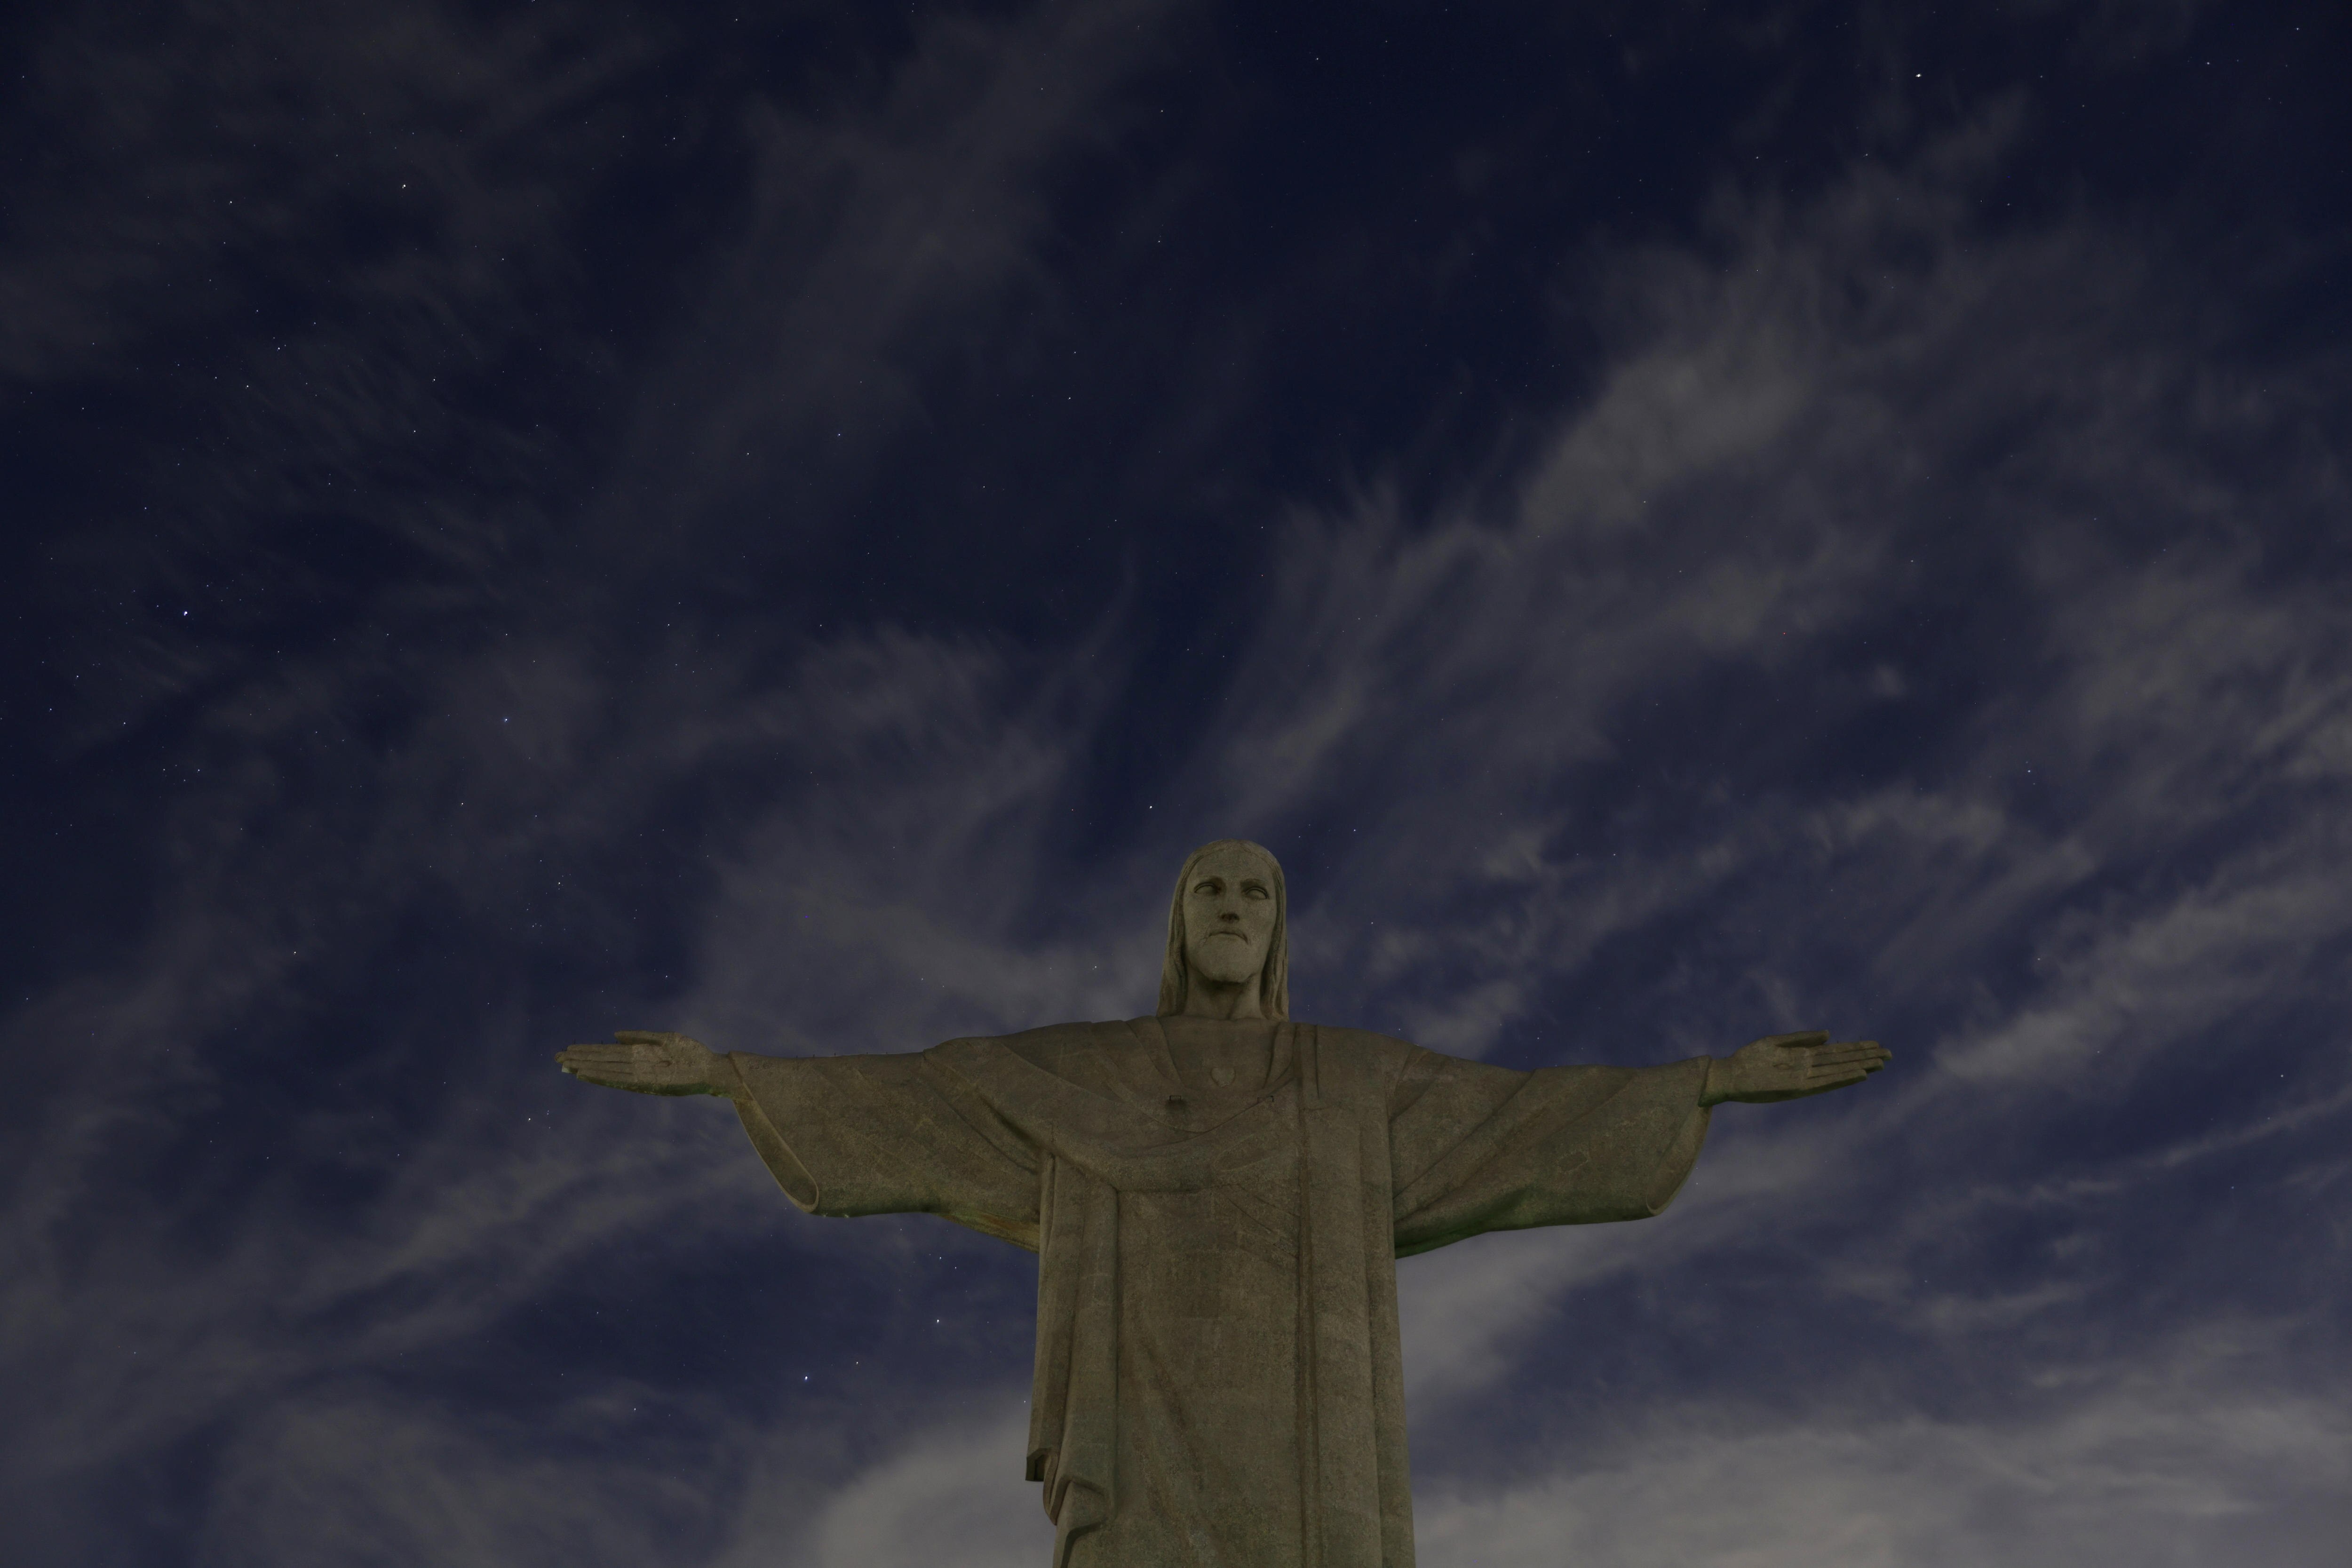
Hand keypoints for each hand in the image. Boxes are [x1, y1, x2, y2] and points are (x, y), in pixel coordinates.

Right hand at [556, 1031, 735, 1097]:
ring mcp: (640, 1075)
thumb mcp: (666, 1039)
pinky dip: (603, 1077)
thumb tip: (614, 1034)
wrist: (712, 1069)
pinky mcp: (648, 1084)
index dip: (589, 1052)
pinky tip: (588, 1074)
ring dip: (586, 1068)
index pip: (608, 1054)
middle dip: (581, 1059)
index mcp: (640, 1055)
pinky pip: (620, 1080)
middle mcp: (636, 1067)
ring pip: (607, 1071)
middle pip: (603, 1062)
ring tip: (566, 1065)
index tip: (569, 1050)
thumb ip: (641, 1036)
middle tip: (556, 1057)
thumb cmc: (692, 1053)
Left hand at [1700, 1030, 1889, 1105]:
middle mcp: (1807, 1069)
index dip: (1856, 1049)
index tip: (1876, 1044)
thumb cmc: (1749, 1059)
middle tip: (1890, 1054)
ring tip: (1880, 1063)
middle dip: (1865, 1057)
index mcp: (1803, 1057)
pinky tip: (1858, 1074)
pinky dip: (1842, 1078)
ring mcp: (1804, 1079)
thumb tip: (1829, 1034)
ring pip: (1838, 1072)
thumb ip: (1801, 1038)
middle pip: (1842, 1061)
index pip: (1836, 1052)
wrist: (1728, 1075)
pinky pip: (1824, 1083)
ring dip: (1859, 1067)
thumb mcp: (1775, 1042)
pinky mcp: (1796, 1088)